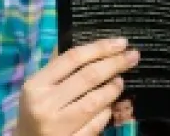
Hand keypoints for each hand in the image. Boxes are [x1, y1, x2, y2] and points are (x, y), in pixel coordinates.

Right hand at [15, 37, 139, 135]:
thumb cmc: (35, 110)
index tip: (121, 42)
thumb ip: (60, 66)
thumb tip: (93, 44)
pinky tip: (110, 106)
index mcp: (36, 85)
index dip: (100, 48)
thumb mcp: (39, 87)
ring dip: (113, 88)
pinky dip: (106, 112)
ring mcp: (57, 127)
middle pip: (89, 77)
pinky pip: (97, 123)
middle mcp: (45, 105)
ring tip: (120, 81)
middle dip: (115, 64)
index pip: (73, 58)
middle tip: (133, 56)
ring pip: (96, 101)